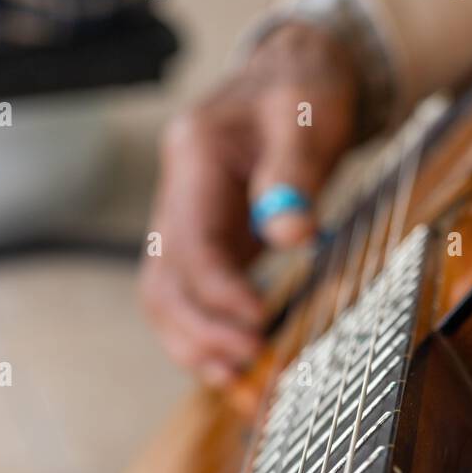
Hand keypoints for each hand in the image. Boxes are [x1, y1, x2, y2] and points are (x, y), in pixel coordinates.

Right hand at [140, 22, 360, 383]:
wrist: (292, 84)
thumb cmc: (301, 95)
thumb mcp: (308, 117)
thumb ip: (297, 172)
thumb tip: (292, 233)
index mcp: (193, 158)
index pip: (190, 241)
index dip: (219, 290)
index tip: (258, 322)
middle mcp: (175, 198)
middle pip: (163, 283)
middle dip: (202, 332)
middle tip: (252, 363)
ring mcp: (182, 229)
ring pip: (166, 304)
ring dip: (198, 351)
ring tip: (243, 388)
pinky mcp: (202, 255)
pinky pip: (191, 308)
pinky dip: (209, 346)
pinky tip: (240, 377)